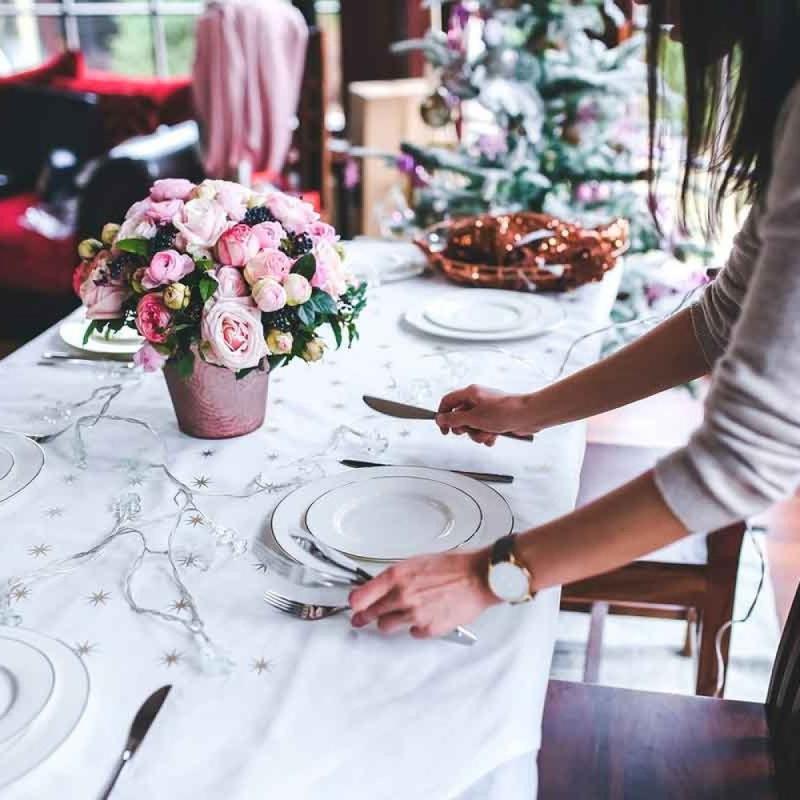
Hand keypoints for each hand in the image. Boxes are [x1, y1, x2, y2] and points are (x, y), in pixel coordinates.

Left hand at [348, 548, 499, 637]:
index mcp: (397, 576)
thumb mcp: (418, 562)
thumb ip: (398, 576)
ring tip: (397, 616)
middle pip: (371, 614)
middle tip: (360, 619)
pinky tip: (423, 617)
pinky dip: (415, 626)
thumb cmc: (454, 566)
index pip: (361, 596)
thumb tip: (384, 586)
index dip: (355, 602)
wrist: (478, 577)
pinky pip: (412, 632)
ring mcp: (415, 614)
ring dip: (390, 621)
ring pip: (387, 626)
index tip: (353, 605)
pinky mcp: (429, 629)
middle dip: (364, 616)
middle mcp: (402, 596)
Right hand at [436, 385, 535, 445]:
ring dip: (477, 434)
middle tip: (468, 430)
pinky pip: (484, 430)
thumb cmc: (505, 412)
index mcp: (471, 393)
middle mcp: (478, 400)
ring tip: (487, 433)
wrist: (528, 416)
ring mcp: (487, 410)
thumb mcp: (474, 418)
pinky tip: (494, 436)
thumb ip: (454, 419)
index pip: (448, 401)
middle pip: (459, 417)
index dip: (443, 415)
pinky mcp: (495, 419)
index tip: (444, 429)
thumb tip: (440, 419)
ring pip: (472, 426)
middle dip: (464, 428)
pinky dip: (487, 435)